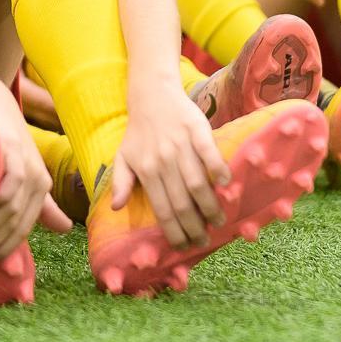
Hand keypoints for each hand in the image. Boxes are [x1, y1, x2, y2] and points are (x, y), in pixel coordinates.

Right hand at [0, 75, 70, 262]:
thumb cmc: (5, 143)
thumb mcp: (23, 174)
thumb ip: (41, 204)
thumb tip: (66, 230)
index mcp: (41, 188)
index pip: (23, 228)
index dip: (5, 249)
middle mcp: (38, 179)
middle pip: (16, 223)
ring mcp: (25, 164)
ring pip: (11, 208)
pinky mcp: (12, 150)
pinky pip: (11, 183)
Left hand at [109, 75, 230, 248]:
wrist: (152, 94)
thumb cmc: (138, 131)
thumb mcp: (123, 156)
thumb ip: (120, 182)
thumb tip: (115, 207)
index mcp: (145, 170)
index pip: (161, 209)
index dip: (174, 231)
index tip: (184, 247)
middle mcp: (163, 160)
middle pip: (181, 202)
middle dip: (194, 227)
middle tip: (204, 242)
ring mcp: (181, 145)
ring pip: (197, 182)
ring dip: (209, 206)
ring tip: (219, 222)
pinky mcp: (197, 130)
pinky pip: (209, 152)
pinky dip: (217, 169)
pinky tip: (225, 184)